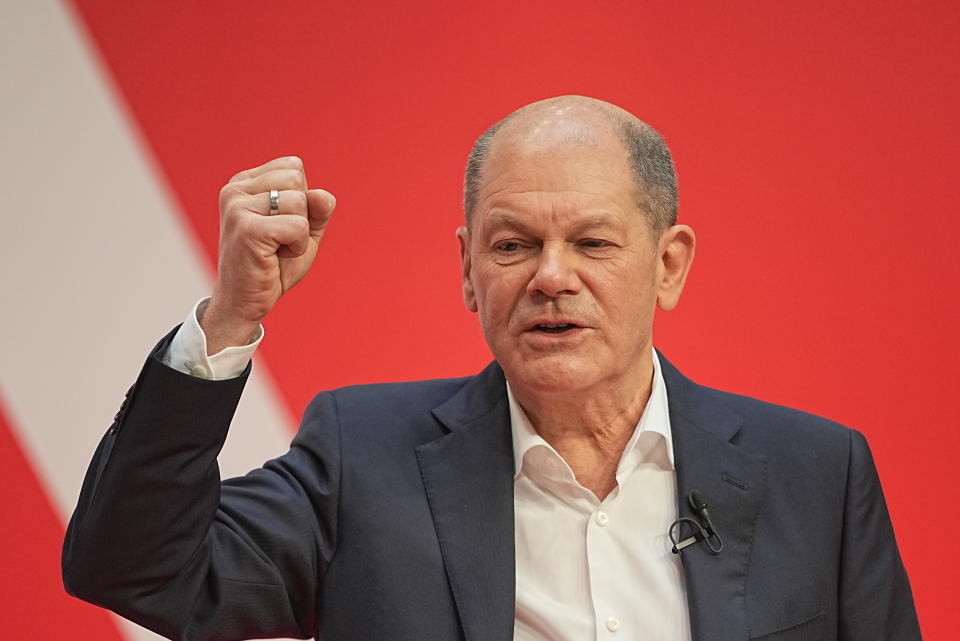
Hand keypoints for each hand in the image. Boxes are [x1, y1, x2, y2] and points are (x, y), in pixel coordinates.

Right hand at [201, 156, 335, 353]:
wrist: (245, 302)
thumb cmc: (274, 265)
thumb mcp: (304, 230)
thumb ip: (318, 208)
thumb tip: (323, 196)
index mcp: (245, 182)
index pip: (294, 167)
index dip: (302, 200)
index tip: (281, 224)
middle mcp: (236, 189)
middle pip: (298, 179)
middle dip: (301, 214)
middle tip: (280, 239)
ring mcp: (237, 206)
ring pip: (300, 201)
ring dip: (299, 232)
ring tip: (276, 248)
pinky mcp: (247, 228)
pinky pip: (297, 226)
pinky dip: (297, 246)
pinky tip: (275, 257)